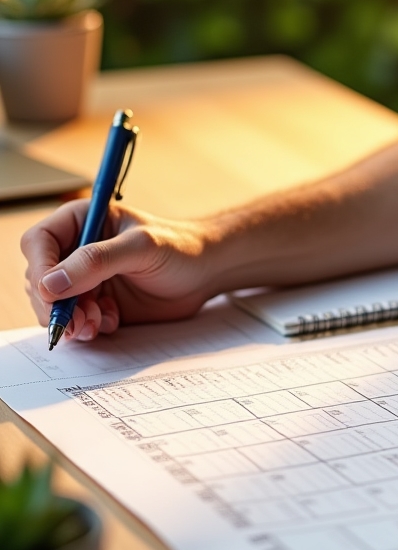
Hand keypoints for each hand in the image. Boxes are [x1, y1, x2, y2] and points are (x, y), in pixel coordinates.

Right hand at [21, 200, 215, 340]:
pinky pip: (78, 320)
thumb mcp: (142, 247)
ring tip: (95, 323)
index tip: (53, 294)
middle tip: (75, 321)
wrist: (206, 273)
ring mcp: (86, 279)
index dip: (40, 270)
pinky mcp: (99, 302)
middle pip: (40, 279)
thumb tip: (52, 283)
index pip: (39, 243)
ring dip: (70, 319)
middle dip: (55, 303)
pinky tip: (111, 322)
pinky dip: (88, 327)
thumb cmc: (181, 248)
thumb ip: (97, 261)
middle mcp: (78, 250)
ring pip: (56, 304)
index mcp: (82, 222)